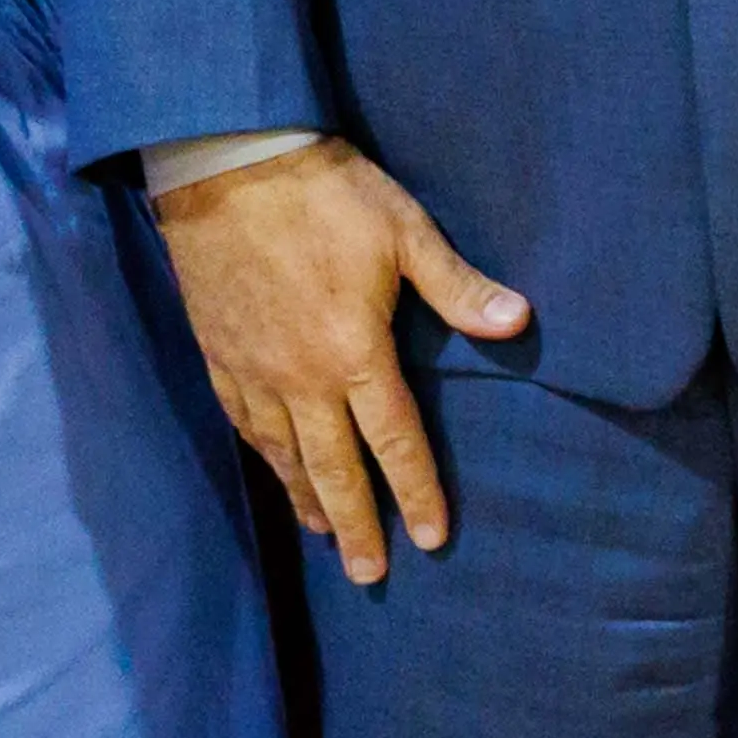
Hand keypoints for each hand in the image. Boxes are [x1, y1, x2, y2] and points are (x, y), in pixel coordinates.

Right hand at [152, 144, 530, 583]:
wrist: (225, 164)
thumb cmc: (325, 193)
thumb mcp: (405, 231)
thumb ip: (458, 287)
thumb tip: (519, 322)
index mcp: (355, 354)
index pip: (394, 441)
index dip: (416, 492)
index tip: (432, 540)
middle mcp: (301, 379)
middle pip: (333, 469)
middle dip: (357, 526)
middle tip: (370, 574)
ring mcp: (254, 371)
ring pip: (283, 455)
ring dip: (306, 500)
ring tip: (324, 537)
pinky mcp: (218, 355)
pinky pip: (243, 424)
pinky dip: (262, 459)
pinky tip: (273, 472)